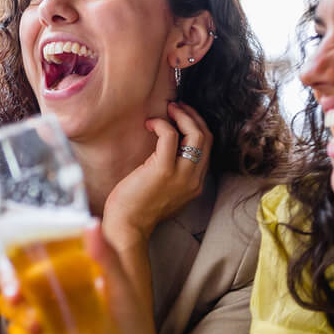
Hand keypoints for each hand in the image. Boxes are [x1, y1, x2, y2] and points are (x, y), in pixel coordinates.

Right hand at [0, 224, 160, 333]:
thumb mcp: (120, 285)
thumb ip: (105, 256)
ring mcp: (45, 316)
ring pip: (12, 313)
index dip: (11, 271)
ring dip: (19, 320)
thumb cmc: (132, 317)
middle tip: (22, 305)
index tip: (15, 286)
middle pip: (11, 287)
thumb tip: (92, 225)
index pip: (24, 260)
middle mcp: (50, 290)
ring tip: (40, 328)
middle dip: (10, 298)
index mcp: (65, 270)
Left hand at [102, 102, 211, 246]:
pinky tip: (150, 124)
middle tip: (176, 106)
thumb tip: (169, 146)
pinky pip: (170, 136)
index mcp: (195, 184)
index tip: (183, 115)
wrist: (126, 227)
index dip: (197, 126)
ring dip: (183, 116)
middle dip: (193, 116)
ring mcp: (181, 176)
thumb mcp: (164, 190)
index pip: (207, 148)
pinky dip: (161, 124)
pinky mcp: (163, 170)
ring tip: (168, 109)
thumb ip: (174, 173)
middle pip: (206, 138)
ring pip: (196, 135)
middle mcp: (194, 180)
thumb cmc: (137, 208)